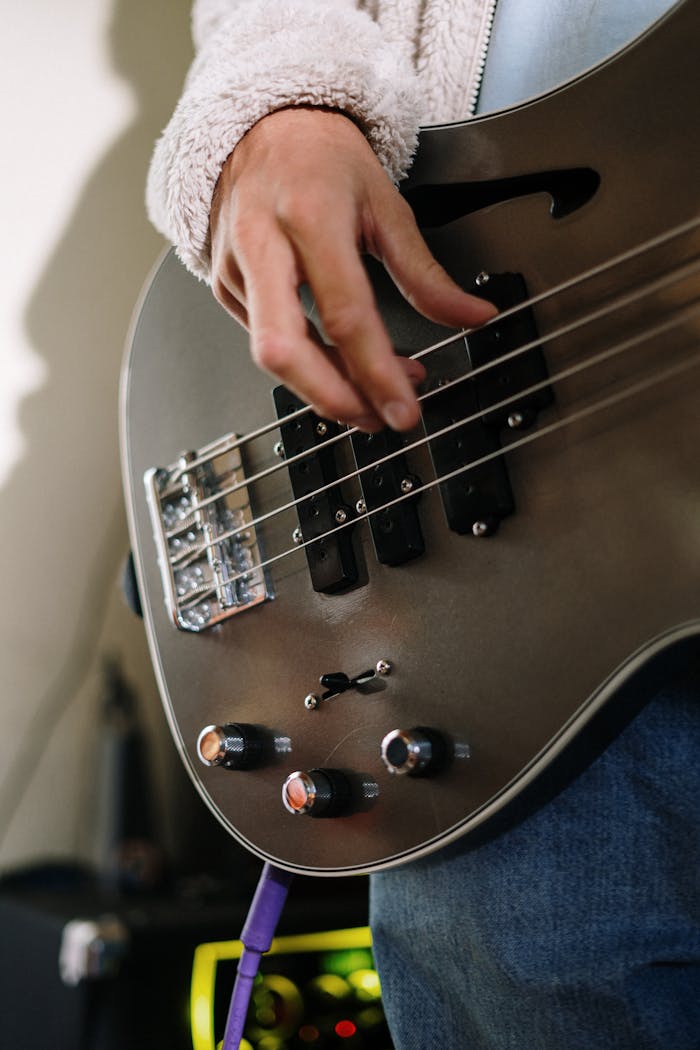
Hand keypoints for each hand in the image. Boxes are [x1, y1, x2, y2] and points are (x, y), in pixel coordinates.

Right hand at [210, 107, 495, 431]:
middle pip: (283, 350)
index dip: (377, 373)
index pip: (346, 315)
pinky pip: (264, 340)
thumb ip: (426, 274)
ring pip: (271, 354)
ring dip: (325, 385)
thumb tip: (471, 316)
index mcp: (311, 218)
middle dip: (331, 398)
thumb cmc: (321, 158)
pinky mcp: (222, 285)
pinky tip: (337, 359)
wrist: (261, 126)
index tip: (404, 409)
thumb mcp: (386, 204)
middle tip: (375, 419)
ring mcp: (235, 268)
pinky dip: (306, 362)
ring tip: (371, 389)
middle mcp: (262, 243)